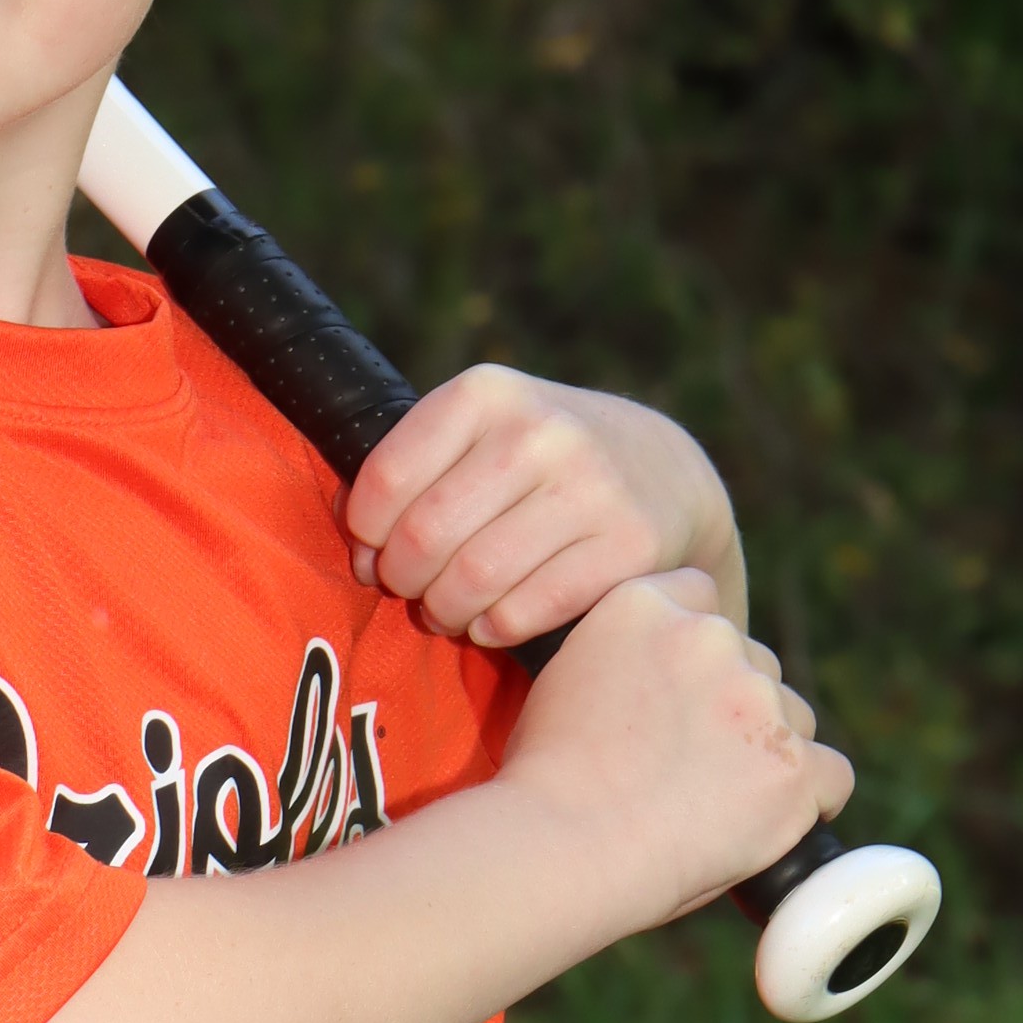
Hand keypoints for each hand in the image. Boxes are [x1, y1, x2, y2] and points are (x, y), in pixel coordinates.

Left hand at [345, 366, 741, 644]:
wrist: (664, 470)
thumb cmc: (542, 460)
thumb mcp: (482, 430)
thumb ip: (414, 468)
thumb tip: (358, 540)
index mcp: (487, 394)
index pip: (387, 478)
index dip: (366, 532)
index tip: (375, 551)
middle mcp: (540, 432)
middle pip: (425, 536)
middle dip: (405, 579)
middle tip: (414, 590)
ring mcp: (591, 488)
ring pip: (472, 580)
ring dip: (445, 611)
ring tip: (447, 611)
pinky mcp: (628, 545)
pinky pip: (525, 611)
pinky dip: (493, 629)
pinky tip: (492, 622)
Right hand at [499, 570, 851, 921]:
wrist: (562, 847)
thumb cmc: (541, 784)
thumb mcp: (563, 681)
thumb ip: (619, 658)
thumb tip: (647, 682)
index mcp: (643, 605)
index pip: (698, 599)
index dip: (690, 652)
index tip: (671, 696)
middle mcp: (710, 637)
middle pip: (752, 661)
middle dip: (730, 708)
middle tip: (682, 767)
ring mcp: (760, 702)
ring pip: (793, 719)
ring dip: (766, 753)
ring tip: (710, 806)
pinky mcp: (794, 768)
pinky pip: (831, 776)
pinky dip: (808, 802)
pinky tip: (768, 824)